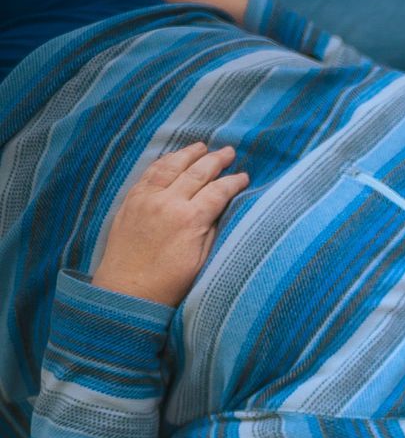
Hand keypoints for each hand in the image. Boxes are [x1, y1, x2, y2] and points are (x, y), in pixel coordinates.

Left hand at [92, 143, 248, 307]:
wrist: (127, 291)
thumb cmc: (169, 284)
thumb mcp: (202, 262)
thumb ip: (211, 231)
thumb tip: (219, 210)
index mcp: (190, 220)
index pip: (218, 191)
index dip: (233, 182)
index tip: (244, 176)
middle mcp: (168, 202)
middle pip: (196, 172)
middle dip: (215, 160)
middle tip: (229, 151)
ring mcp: (146, 199)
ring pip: (171, 166)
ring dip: (188, 154)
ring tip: (202, 146)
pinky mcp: (131, 201)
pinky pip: (149, 173)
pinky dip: (163, 162)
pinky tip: (172, 158)